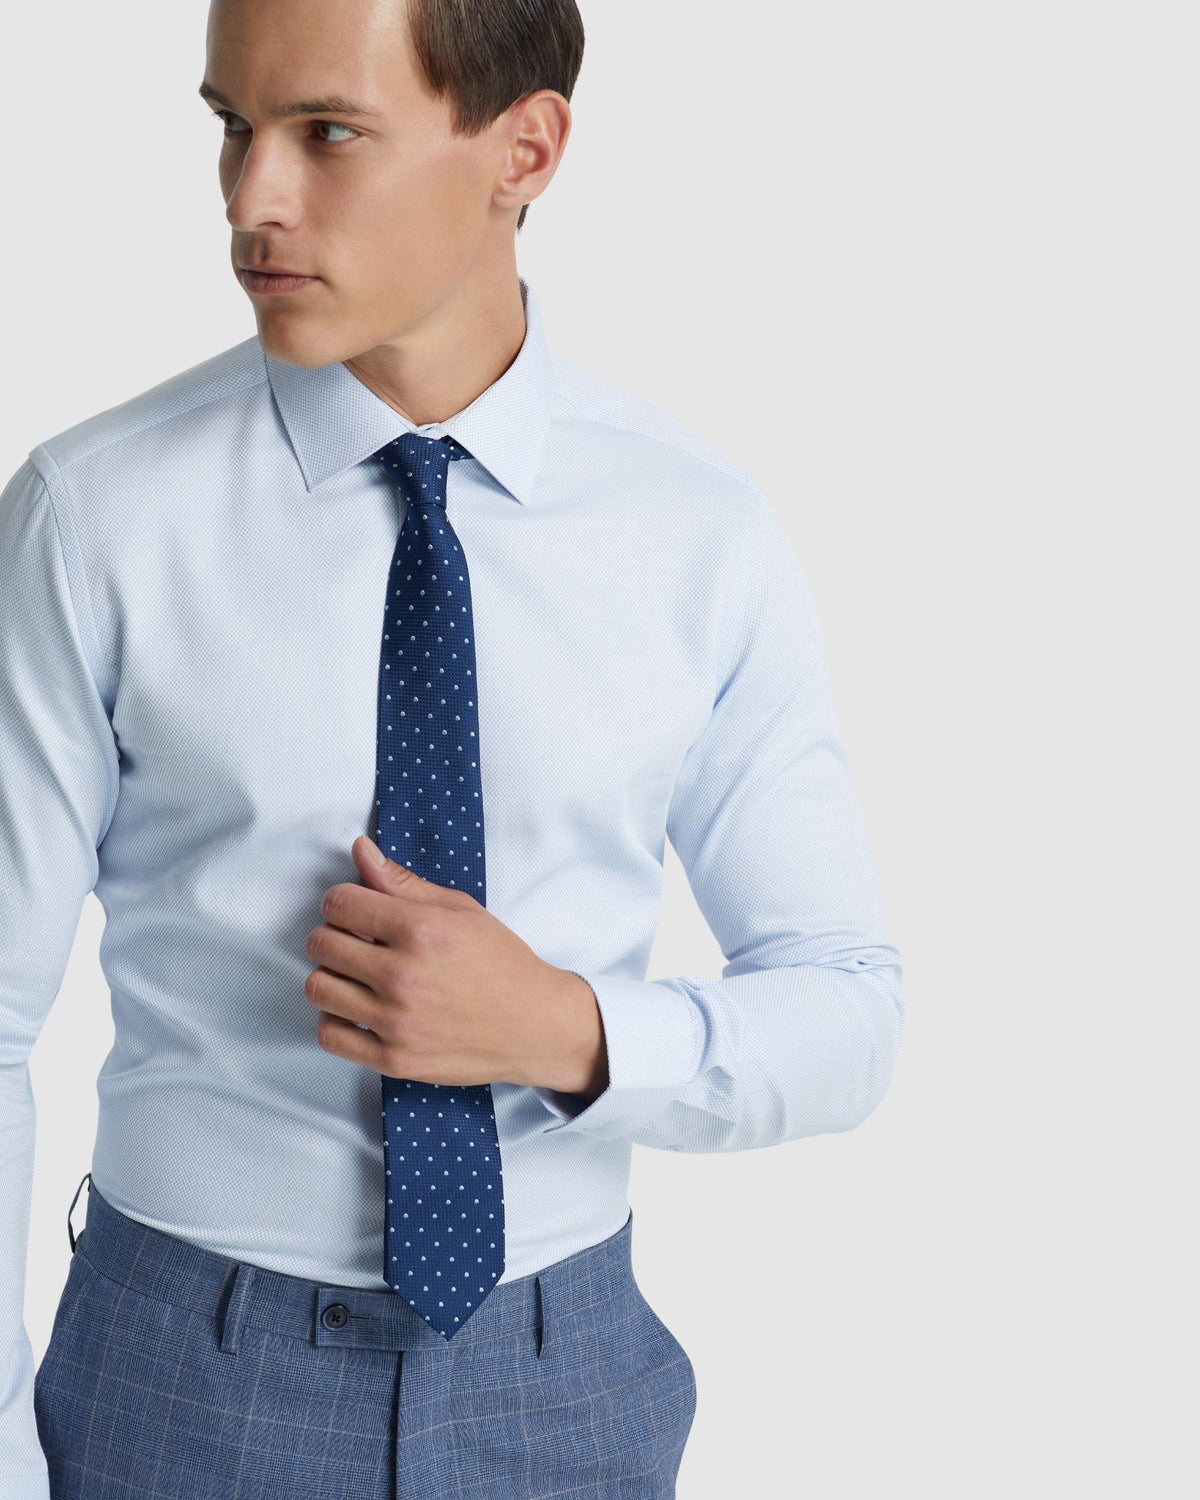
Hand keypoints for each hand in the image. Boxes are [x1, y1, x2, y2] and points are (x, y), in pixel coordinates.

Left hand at [304, 836, 607, 1097]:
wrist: (535, 1024)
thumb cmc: (501, 962)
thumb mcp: (460, 910)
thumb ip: (403, 883)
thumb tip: (361, 851)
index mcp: (421, 930)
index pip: (338, 904)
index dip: (342, 901)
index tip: (355, 910)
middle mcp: (404, 976)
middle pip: (322, 945)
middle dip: (334, 935)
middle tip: (358, 942)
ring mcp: (396, 1022)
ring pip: (318, 988)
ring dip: (332, 976)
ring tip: (358, 976)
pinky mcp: (394, 1059)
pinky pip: (329, 1035)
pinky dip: (336, 1020)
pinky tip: (360, 1010)